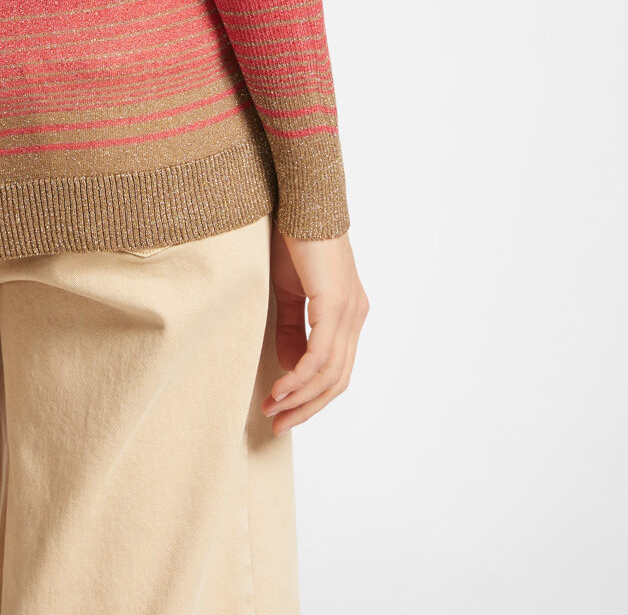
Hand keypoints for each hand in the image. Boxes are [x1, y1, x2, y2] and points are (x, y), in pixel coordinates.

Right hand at [261, 223, 367, 434]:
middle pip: (337, 381)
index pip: (336, 369)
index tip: (284, 411)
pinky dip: (300, 377)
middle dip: (307, 408)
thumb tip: (290, 365)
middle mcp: (355, 316)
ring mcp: (349, 312)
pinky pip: (320, 355)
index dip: (311, 396)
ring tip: (273, 409)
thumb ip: (292, 327)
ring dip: (299, 397)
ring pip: (330, 374)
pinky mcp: (336, 304)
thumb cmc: (294, 239)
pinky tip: (281, 387)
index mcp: (348, 314)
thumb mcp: (290, 290)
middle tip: (278, 424)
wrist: (301, 202)